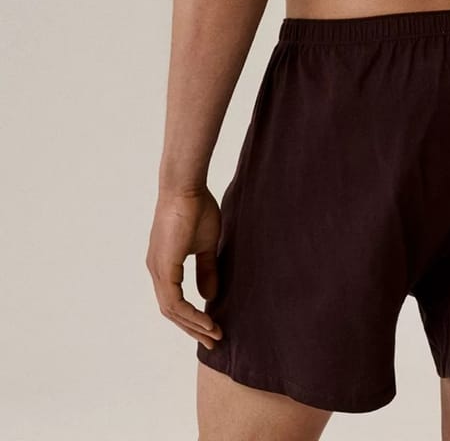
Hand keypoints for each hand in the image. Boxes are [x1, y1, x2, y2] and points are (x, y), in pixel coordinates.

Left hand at [146, 186, 223, 349]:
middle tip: (213, 340)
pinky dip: (190, 314)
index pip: (175, 300)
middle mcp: (156, 270)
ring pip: (171, 310)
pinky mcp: (163, 267)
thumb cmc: (197, 208)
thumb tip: (209, 295)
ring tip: (214, 334)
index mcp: (165, 264)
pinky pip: (174, 301)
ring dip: (193, 325)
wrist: (186, 188)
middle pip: (171, 311)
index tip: (213, 327)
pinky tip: (206, 320)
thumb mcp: (206, 244)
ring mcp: (158, 270)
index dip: (193, 316)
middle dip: (193, 328)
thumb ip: (206, 269)